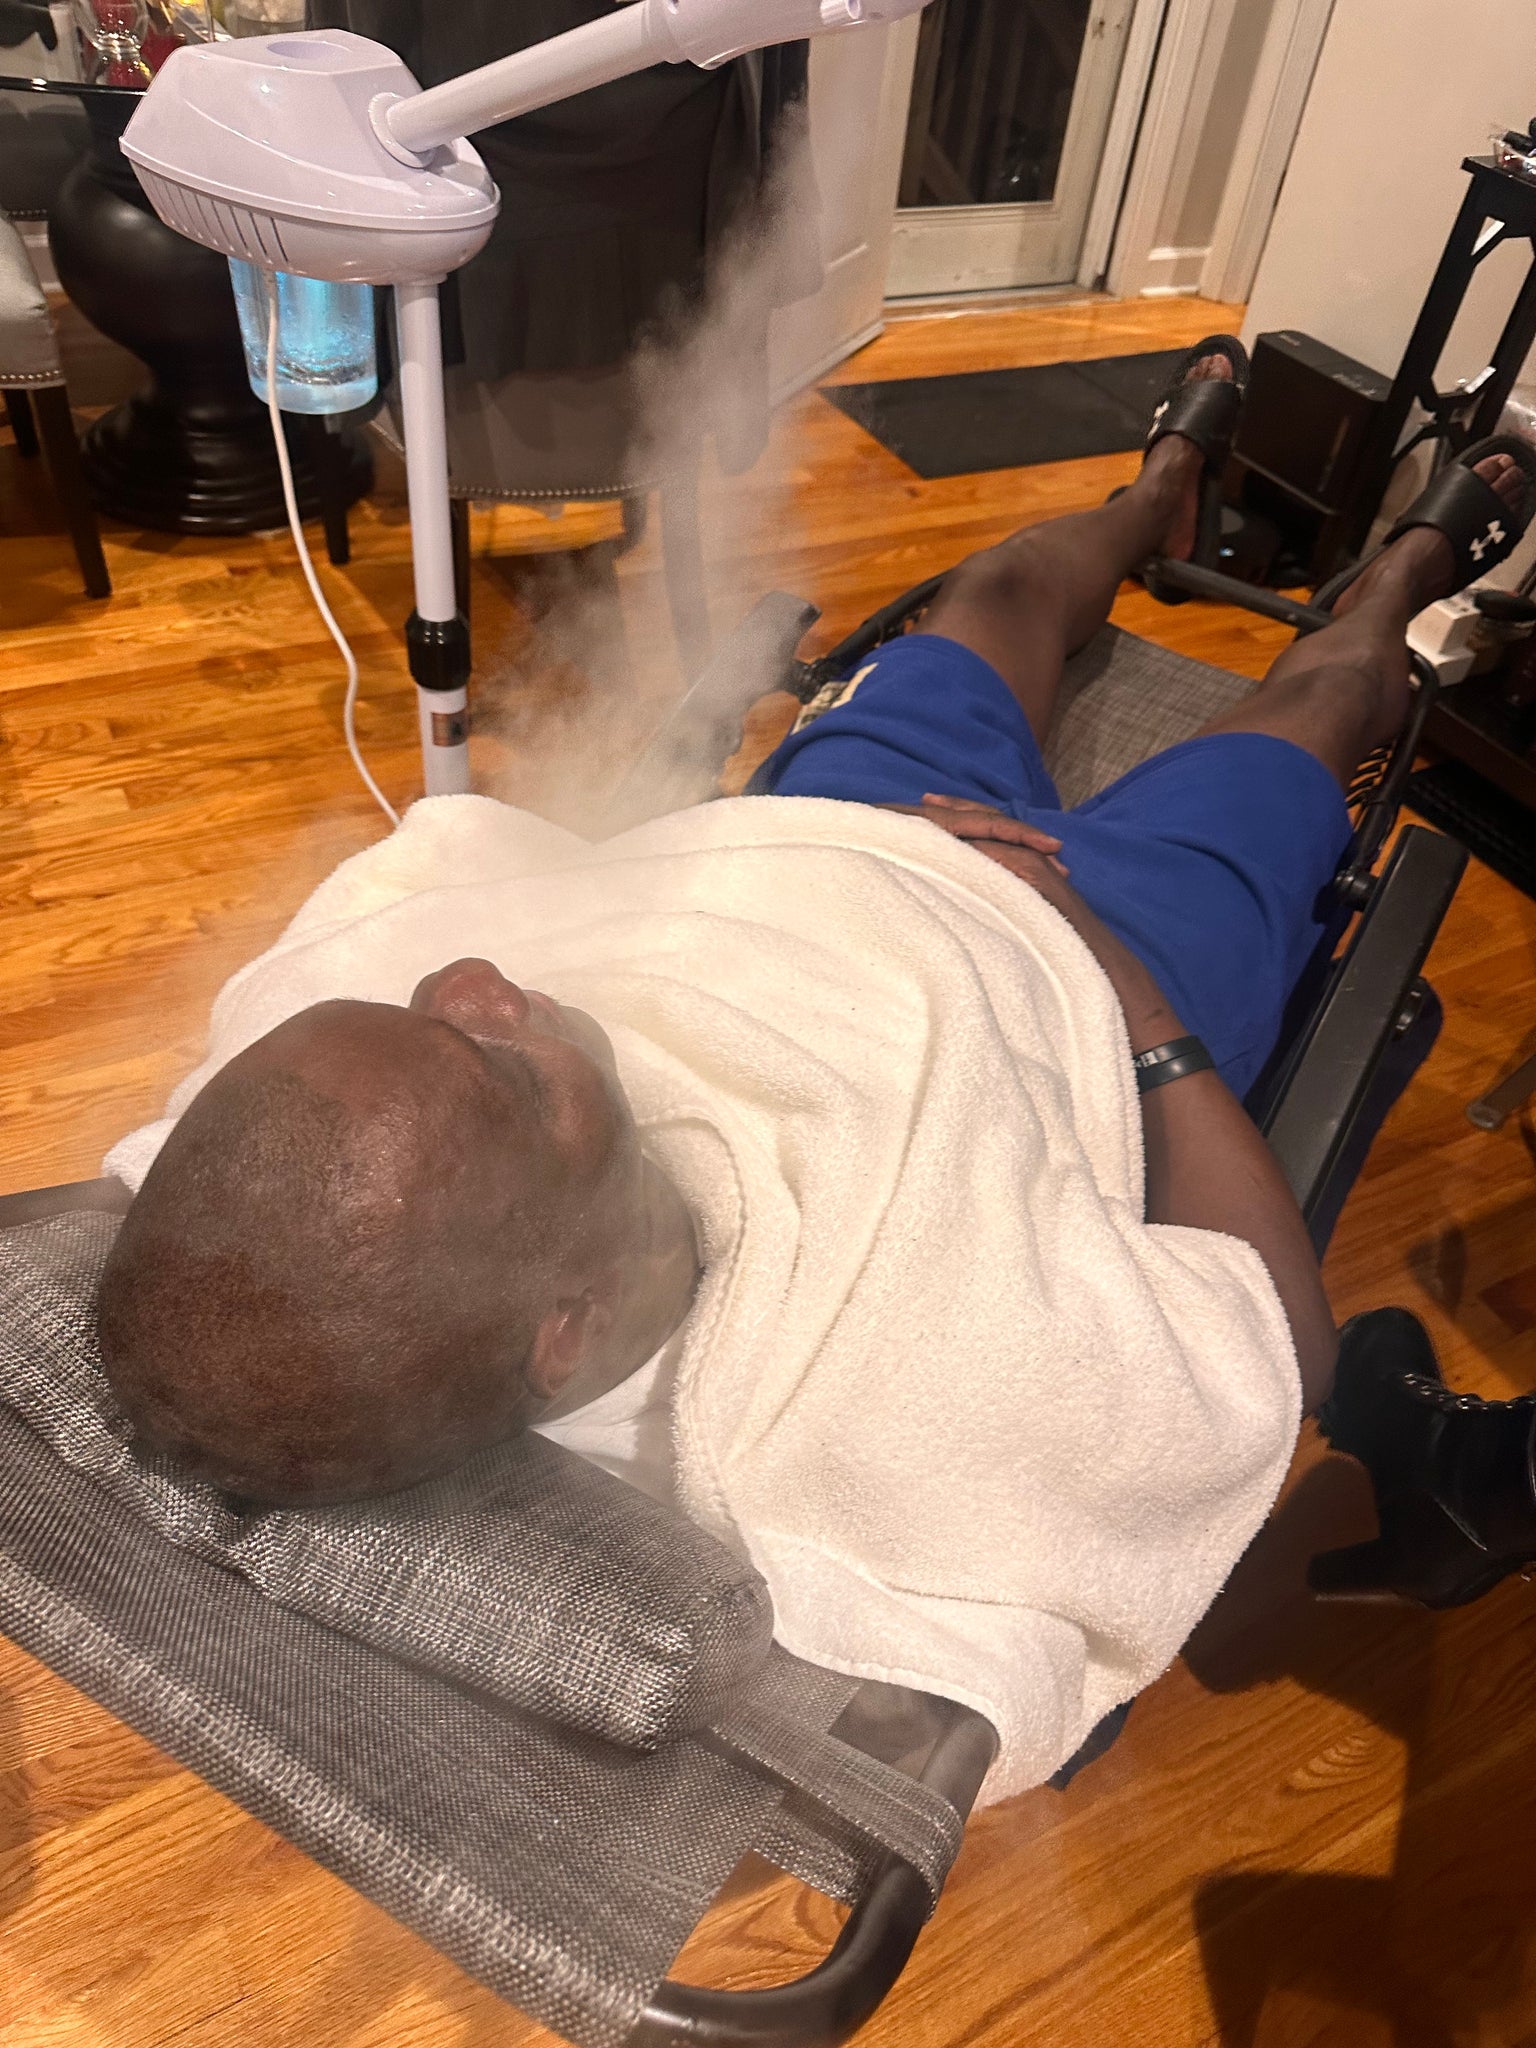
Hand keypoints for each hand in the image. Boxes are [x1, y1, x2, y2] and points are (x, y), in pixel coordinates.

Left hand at [900, 795, 1181, 1046]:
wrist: (1100, 972)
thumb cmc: (1055, 957)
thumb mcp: (1013, 924)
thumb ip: (992, 905)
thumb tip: (955, 907)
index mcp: (1022, 869)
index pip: (987, 834)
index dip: (956, 821)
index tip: (922, 813)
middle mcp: (1032, 862)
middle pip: (992, 823)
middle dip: (957, 810)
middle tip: (923, 799)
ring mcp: (1040, 869)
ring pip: (1002, 833)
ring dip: (968, 821)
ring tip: (934, 812)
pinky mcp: (1045, 883)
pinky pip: (1013, 859)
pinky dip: (986, 849)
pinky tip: (959, 843)